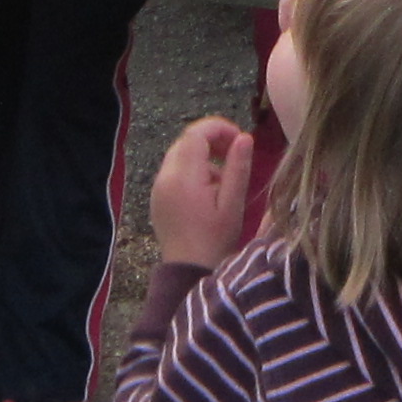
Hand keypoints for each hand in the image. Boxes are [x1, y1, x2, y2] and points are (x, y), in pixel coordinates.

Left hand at [149, 117, 253, 267]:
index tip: (240, 140)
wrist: (187, 273)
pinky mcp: (157, 198)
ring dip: (203, 156)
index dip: (219, 128)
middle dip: (212, 140)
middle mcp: (165, 177)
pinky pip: (174, 171)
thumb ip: (238, 168)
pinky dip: (192, 170)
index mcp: (183, 176)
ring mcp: (158, 187)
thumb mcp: (232, 204)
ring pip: (179, 155)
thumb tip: (244, 137)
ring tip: (224, 179)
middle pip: (186, 141)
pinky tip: (208, 191)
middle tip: (235, 154)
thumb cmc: (214, 240)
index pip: (196, 133)